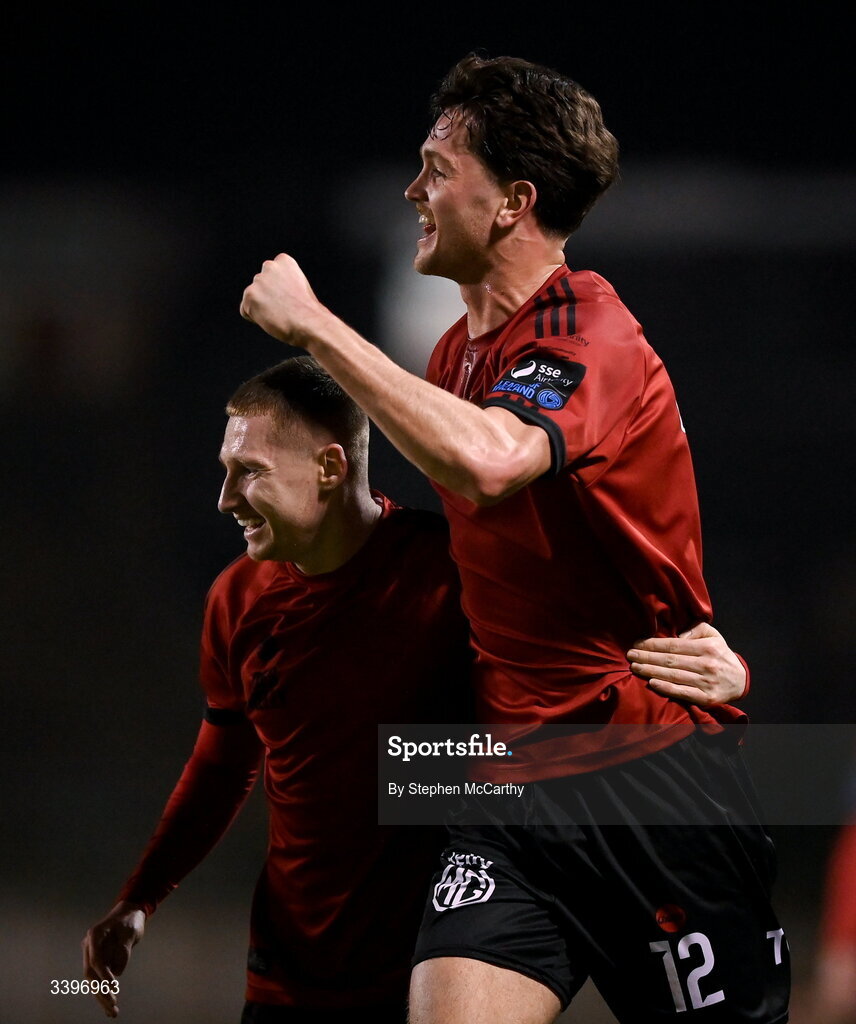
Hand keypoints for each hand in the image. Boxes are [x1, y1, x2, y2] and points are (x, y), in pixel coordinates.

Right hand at [82, 901, 145, 1017]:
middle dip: (101, 992)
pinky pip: (100, 979)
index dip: (104, 976)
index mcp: (94, 935)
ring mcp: (92, 955)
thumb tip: (117, 973)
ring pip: (93, 981)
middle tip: (112, 1005)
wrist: (130, 912)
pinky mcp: (99, 961)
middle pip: (91, 974)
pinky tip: (110, 1006)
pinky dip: (105, 992)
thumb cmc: (130, 920)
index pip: (96, 960)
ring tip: (112, 1012)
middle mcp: (89, 947)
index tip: (114, 988)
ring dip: (102, 997)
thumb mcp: (130, 932)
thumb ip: (123, 950)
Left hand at [240, 253, 325, 346]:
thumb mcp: (299, 286)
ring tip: (279, 314)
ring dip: (261, 308)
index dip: (278, 290)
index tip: (288, 297)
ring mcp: (258, 281)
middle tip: (283, 308)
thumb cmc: (307, 311)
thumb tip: (270, 292)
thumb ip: (282, 283)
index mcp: (284, 261)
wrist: (308, 323)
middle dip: (267, 297)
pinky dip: (254, 318)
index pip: (270, 275)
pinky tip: (270, 319)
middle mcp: (269, 266)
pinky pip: (245, 311)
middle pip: (260, 286)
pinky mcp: (250, 296)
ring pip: (252, 299)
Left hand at [626, 622, 746, 706]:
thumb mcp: (713, 636)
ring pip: (673, 676)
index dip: (653, 644)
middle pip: (670, 660)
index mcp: (707, 648)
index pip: (674, 645)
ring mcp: (706, 682)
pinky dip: (666, 688)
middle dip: (647, 657)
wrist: (740, 681)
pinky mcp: (706, 698)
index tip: (637, 643)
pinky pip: (682, 692)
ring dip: (651, 671)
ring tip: (635, 667)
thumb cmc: (720, 655)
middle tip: (630, 654)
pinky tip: (652, 682)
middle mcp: (707, 664)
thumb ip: (696, 629)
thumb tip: (678, 635)